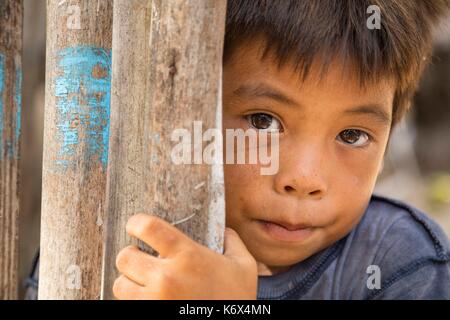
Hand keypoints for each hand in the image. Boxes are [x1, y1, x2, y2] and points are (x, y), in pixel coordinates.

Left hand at [113, 213, 257, 299]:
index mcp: (187, 256)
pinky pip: (127, 305)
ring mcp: (154, 301)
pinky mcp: (149, 315)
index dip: (136, 222)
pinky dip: (135, 300)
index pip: (148, 227)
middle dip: (131, 256)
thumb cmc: (237, 299)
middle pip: (125, 257)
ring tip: (143, 282)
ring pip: (120, 285)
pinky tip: (151, 298)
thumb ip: (233, 243)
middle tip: (141, 258)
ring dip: (129, 282)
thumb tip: (225, 232)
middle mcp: (166, 277)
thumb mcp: (244, 266)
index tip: (135, 225)